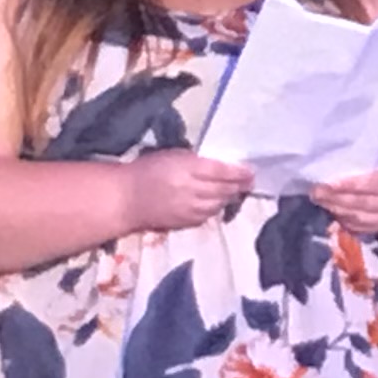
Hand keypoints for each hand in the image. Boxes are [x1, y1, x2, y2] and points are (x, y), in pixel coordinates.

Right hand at [123, 148, 253, 229]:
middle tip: (249, 182)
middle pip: (225, 189)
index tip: (251, 172)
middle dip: (239, 186)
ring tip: (233, 191)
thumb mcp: (173, 156)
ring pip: (219, 203)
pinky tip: (215, 202)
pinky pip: (208, 214)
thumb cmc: (147, 170)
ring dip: (228, 197)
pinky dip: (215, 207)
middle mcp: (192, 189)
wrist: (126, 198)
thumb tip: (222, 167)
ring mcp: (190, 208)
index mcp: (187, 168)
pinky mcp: (187, 222)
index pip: (222, 172)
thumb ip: (198, 161)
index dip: (240, 173)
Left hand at [306, 162, 377, 238]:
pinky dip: (338, 218)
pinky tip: (325, 208)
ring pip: (356, 217)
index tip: (331, 182)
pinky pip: (353, 227)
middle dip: (337, 197)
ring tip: (317, 198)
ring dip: (334, 208)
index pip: (374, 184)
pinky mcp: (371, 230)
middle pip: (363, 203)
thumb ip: (361, 163)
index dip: (353, 184)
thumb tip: (333, 158)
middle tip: (316, 190)